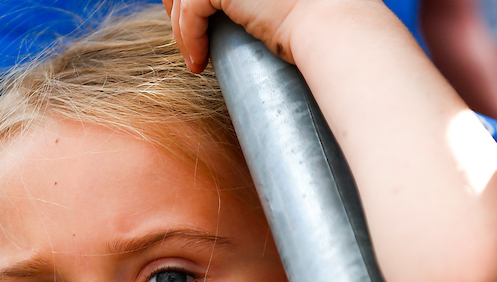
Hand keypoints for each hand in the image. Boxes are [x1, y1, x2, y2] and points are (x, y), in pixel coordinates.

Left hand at [164, 0, 305, 72]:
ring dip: (182, 32)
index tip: (187, 24)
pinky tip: (198, 61)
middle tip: (187, 42)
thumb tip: (214, 6)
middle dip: (176, 10)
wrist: (321, 20)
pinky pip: (190, 13)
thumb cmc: (304, 15)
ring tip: (195, 59)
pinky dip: (189, 40)